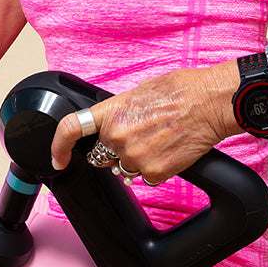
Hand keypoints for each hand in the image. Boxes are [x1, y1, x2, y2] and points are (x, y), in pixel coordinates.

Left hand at [50, 63, 241, 184]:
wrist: (209, 103)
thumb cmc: (181, 90)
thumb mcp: (140, 91)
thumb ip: (120, 111)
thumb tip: (115, 122)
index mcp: (112, 111)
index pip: (71, 129)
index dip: (58, 147)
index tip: (58, 159)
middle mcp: (118, 137)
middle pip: (104, 153)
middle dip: (115, 147)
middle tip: (139, 133)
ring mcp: (136, 158)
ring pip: (124, 166)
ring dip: (135, 158)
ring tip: (158, 138)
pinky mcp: (155, 173)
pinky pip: (145, 176)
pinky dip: (154, 166)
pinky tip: (168, 148)